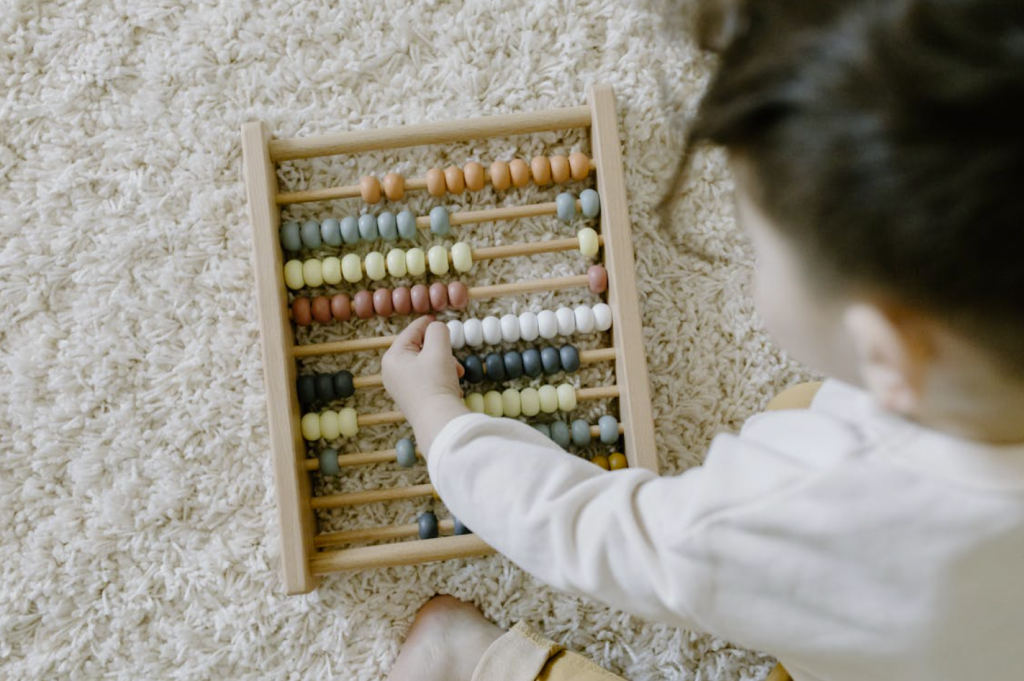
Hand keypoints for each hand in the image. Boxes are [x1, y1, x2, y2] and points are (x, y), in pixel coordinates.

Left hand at [382, 316, 469, 455]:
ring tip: (457, 374)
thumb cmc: (435, 382)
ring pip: (426, 365)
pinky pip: (427, 380)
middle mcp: (391, 372)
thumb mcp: (438, 348)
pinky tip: (452, 388)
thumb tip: (436, 328)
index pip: (411, 331)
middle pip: (419, 349)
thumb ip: (437, 330)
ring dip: (445, 365)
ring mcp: (400, 387)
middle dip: (441, 351)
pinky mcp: (412, 399)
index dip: (427, 323)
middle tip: (454, 359)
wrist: (438, 421)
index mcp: (392, 357)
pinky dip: (441, 379)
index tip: (438, 318)